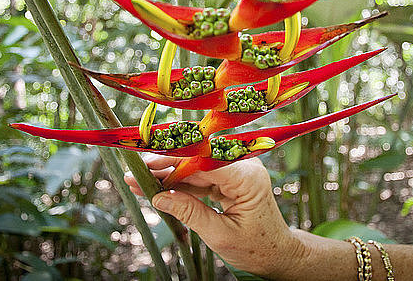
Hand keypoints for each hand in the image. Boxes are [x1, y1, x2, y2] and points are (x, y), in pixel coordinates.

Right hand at [124, 155, 301, 277]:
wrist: (276, 253)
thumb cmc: (256, 247)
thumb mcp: (219, 234)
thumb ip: (189, 212)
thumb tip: (159, 198)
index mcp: (248, 177)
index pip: (206, 160)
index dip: (175, 161)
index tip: (148, 164)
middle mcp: (244, 167)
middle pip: (198, 161)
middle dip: (166, 167)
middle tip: (136, 173)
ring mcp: (237, 171)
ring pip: (196, 168)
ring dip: (168, 175)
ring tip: (140, 181)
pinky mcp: (230, 179)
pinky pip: (201, 177)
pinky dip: (179, 183)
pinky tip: (157, 186)